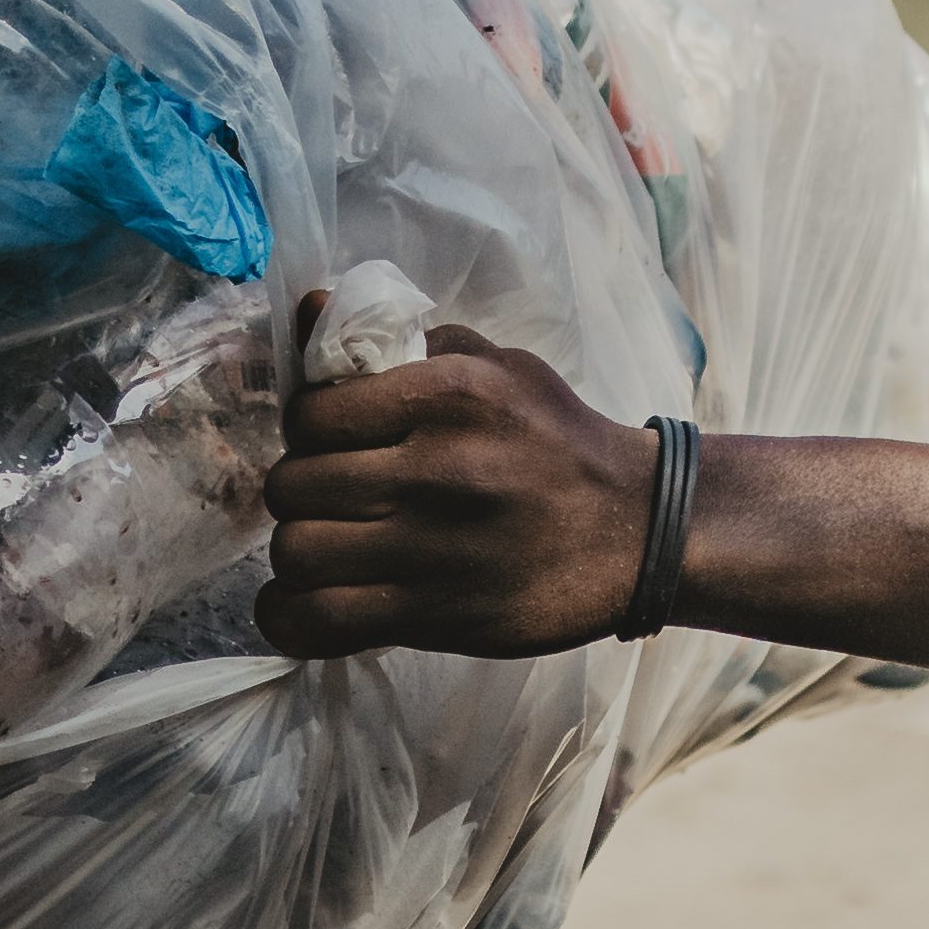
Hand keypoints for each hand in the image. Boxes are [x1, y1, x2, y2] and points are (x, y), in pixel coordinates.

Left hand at [262, 330, 657, 657]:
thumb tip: (311, 308)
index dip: (309, 428)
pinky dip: (291, 616)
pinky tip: (301, 602)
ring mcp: (432, 550)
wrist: (637, 531)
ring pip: (297, 552)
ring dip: (300, 551)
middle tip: (330, 496)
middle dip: (302, 490)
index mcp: (448, 396)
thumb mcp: (500, 366)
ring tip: (328, 545)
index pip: (312, 412)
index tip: (332, 440)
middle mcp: (435, 470)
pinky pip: (320, 620)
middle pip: (295, 485)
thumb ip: (406, 341)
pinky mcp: (435, 615)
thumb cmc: (560, 441)